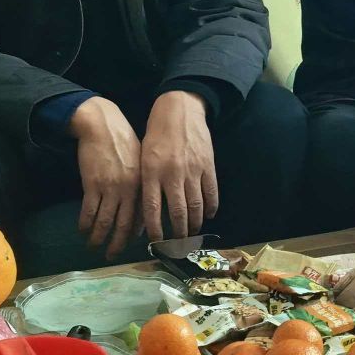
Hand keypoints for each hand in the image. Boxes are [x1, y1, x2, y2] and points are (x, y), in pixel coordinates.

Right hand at [72, 96, 142, 258]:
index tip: (129, 242)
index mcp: (142, 184)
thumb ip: (140, 182)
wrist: (102, 125)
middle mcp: (129, 189)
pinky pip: (89, 211)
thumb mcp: (140, 160)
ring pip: (105, 222)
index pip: (141, 215)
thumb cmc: (123, 139)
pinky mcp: (92, 184)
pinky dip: (85, 223)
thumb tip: (139, 203)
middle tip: (111, 255)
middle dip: (117, 243)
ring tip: (93, 246)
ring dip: (98, 237)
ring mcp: (110, 188)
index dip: (134, 231)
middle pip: (124, 224)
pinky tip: (82, 230)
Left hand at [139, 90, 218, 243]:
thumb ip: (146, 183)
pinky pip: (211, 192)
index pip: (152, 209)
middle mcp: (171, 174)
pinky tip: (208, 215)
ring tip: (193, 233)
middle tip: (179, 244)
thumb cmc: (156, 135)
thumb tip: (147, 213)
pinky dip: (211, 207)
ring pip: (196, 206)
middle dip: (179, 233)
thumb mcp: (143, 158)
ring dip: (195, 223)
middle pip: (177, 212)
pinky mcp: (207, 165)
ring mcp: (192, 170)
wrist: (179, 109)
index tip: (157, 243)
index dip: (155, 230)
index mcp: (151, 172)